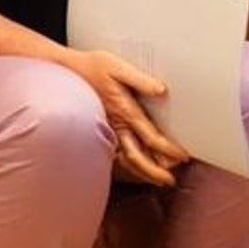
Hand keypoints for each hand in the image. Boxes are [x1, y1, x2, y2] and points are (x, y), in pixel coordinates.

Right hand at [65, 49, 190, 186]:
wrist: (66, 70)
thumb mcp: (118, 67)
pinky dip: (129, 165)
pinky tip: (138, 169)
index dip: (168, 148)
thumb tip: (162, 90)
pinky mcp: (102, 130)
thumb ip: (140, 79)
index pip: (150, 136)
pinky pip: (117, 154)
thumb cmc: (94, 66)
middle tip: (170, 181)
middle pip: (137, 156)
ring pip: (126, 159)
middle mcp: (116, 125)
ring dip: (142, 172)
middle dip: (154, 172)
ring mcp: (107, 130)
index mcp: (124, 110)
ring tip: (159, 180)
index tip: (183, 156)